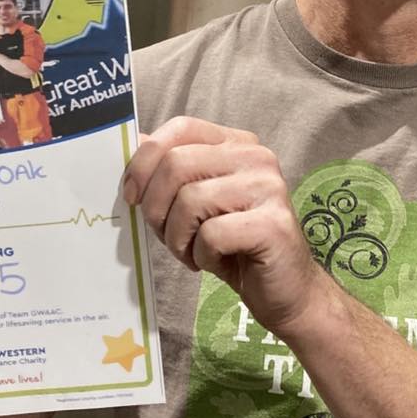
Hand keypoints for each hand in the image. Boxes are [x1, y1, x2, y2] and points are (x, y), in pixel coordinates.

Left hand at [123, 117, 322, 338]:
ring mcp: (268, 188)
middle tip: (165, 235)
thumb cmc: (233, 246)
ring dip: (176, 238)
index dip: (145, 159)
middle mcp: (256, 157)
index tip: (131, 194)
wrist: (285, 290)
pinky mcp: (273, 224)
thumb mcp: (195, 204)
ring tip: (192, 252)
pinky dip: (201, 255)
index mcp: (236, 143)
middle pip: (177, 163)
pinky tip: (213, 262)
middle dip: (156, 207)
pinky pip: (211, 234)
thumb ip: (170, 172)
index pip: (181, 127)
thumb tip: (133, 141)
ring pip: (190, 200)